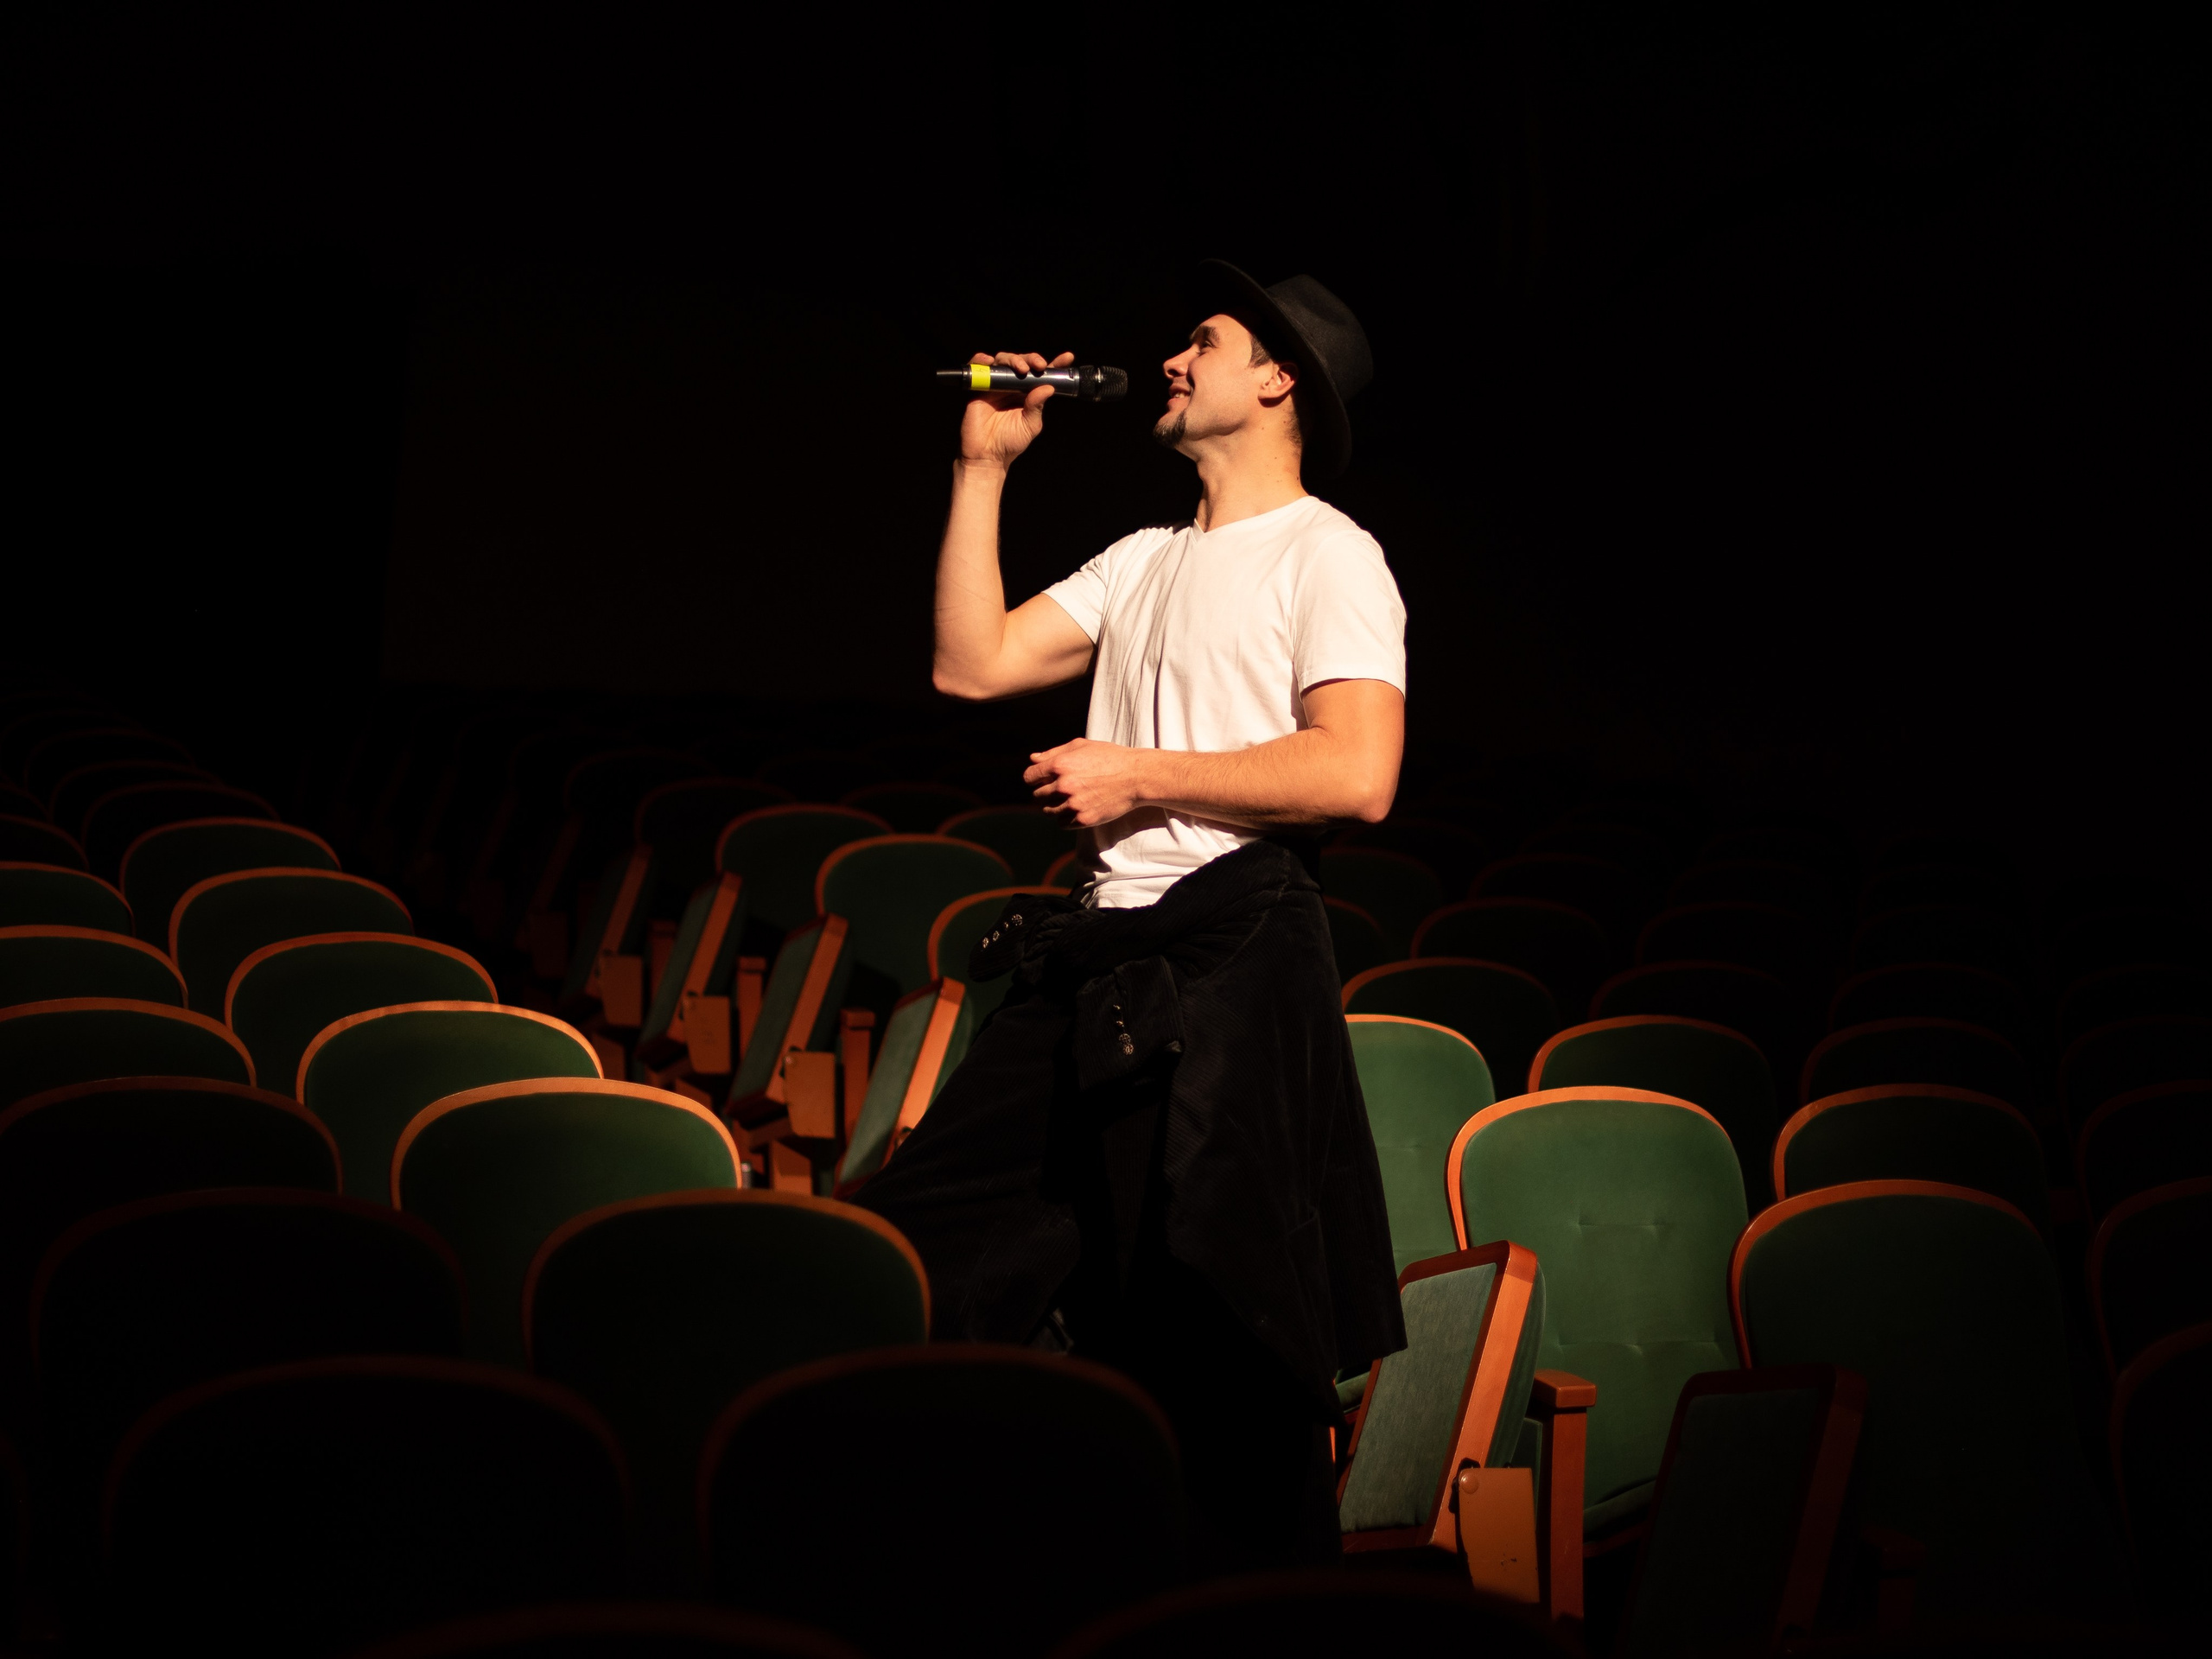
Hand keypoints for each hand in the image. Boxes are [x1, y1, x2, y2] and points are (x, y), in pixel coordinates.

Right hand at [959, 350, 1074, 467]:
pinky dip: (981, 360)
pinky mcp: (978, 388)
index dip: (1055, 364)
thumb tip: (1048, 387)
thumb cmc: (1009, 443)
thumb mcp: (1030, 425)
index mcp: (1028, 394)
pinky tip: (989, 360)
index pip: (1042, 375)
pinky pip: (978, 368)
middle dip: (1032, 359)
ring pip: (1003, 361)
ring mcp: (995, 385)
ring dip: (1013, 359)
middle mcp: (1012, 387)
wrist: (986, 456)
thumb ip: (1037, 406)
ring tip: (1022, 368)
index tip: (1067, 358)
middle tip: (1039, 366)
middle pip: (1022, 362)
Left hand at [1025, 737, 1148, 827]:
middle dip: (1046, 791)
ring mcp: (1073, 804)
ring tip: (1070, 799)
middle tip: (1062, 789)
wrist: (1135, 777)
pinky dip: (1066, 818)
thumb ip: (1053, 753)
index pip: (1029, 777)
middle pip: (1038, 795)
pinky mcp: (1083, 819)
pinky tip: (1077, 809)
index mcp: (1060, 765)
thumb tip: (1032, 759)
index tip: (1042, 779)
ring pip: (1048, 811)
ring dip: (1055, 806)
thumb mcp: (1081, 746)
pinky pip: (1062, 824)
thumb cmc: (1109, 757)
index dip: (1034, 778)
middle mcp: (1063, 785)